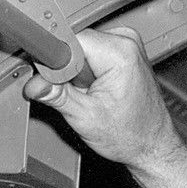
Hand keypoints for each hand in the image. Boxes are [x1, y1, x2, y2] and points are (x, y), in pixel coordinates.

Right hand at [23, 27, 186, 187]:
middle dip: (68, 70)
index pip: (69, 40)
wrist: (153, 147)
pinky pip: (92, 54)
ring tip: (92, 95)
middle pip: (75, 44)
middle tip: (79, 95)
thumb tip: (33, 83)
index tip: (50, 79)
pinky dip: (88, 73)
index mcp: (120, 53)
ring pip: (81, 50)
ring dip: (78, 73)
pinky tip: (97, 90)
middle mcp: (126, 42)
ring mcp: (127, 45)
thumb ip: (55, 96)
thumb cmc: (132, 136)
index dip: (56, 62)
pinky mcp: (125, 52)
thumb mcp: (85, 118)